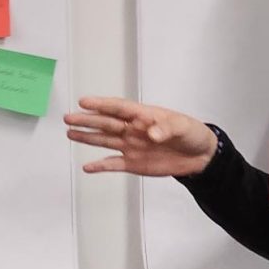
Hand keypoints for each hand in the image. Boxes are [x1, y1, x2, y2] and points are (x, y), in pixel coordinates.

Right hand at [64, 96, 217, 176]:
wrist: (199, 156)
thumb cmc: (190, 133)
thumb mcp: (182, 126)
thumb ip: (166, 128)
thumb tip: (151, 132)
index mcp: (143, 115)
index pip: (119, 107)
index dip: (102, 104)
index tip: (85, 102)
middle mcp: (133, 129)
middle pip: (106, 123)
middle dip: (87, 120)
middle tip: (69, 118)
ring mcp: (131, 146)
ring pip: (104, 141)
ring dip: (87, 137)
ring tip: (70, 133)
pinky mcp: (133, 163)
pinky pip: (113, 164)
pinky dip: (100, 166)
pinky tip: (87, 167)